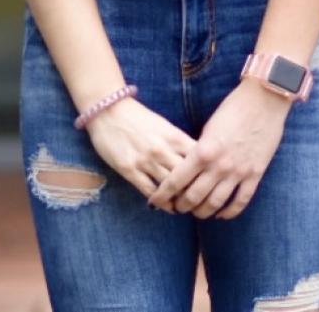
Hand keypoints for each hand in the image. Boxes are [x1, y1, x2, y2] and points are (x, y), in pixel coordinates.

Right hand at [82, 98, 197, 197]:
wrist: (109, 111)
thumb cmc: (139, 118)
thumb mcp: (165, 126)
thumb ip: (179, 142)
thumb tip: (196, 160)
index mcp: (175, 136)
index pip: (199, 159)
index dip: (206, 172)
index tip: (209, 182)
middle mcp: (163, 150)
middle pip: (187, 176)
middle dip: (194, 189)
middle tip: (199, 199)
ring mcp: (146, 161)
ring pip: (169, 187)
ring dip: (178, 199)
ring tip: (184, 207)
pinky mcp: (129, 170)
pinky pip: (149, 191)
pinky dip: (160, 202)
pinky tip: (166, 206)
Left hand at [147, 81, 290, 219]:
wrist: (265, 99)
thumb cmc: (234, 108)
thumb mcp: (209, 128)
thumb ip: (198, 150)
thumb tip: (188, 169)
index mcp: (202, 151)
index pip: (175, 182)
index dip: (162, 195)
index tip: (155, 201)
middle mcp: (218, 166)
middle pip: (193, 198)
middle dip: (180, 206)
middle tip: (176, 207)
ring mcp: (238, 172)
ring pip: (214, 204)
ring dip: (202, 212)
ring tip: (197, 212)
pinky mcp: (255, 174)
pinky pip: (240, 201)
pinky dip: (229, 212)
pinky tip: (222, 214)